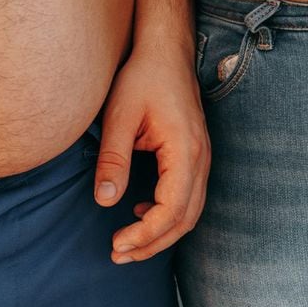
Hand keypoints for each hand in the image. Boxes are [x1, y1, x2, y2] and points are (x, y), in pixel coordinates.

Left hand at [94, 43, 209, 263]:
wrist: (165, 51)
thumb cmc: (142, 78)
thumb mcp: (119, 116)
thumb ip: (113, 160)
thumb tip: (105, 201)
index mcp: (185, 150)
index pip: (172, 209)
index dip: (146, 235)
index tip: (117, 244)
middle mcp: (201, 158)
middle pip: (186, 218)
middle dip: (153, 243)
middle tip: (117, 255)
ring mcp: (202, 157)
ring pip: (191, 211)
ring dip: (161, 233)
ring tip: (127, 244)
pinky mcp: (195, 155)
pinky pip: (189, 196)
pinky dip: (169, 215)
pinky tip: (141, 212)